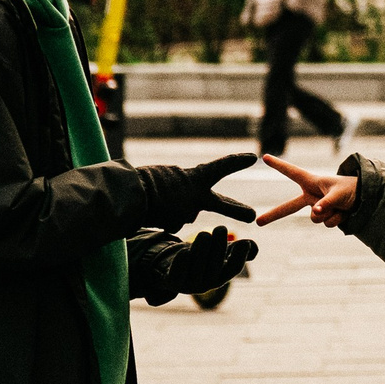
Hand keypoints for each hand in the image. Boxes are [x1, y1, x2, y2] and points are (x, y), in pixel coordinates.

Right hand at [136, 151, 259, 230]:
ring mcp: (188, 213)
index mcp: (196, 177)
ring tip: (160, 201)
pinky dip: (163, 217)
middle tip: (253, 216)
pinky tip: (154, 211)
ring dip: (175, 208)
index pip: (221, 167)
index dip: (236, 162)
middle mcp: (197, 197)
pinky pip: (172, 221)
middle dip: (237, 209)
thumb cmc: (147, 181)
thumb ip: (186, 187)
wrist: (131, 195)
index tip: (253, 157)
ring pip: (185, 213)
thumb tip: (190, 209)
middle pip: (222, 204)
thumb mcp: (172, 176)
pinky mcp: (177, 226)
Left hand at [138, 228, 257, 305]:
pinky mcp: (171, 283)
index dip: (239, 257)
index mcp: (220, 276)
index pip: (233, 269)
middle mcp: (206, 283)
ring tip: (204, 233)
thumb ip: (236, 248)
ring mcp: (188, 285)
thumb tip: (253, 248)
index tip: (243, 242)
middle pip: (214, 268)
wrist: (172, 265)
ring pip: (196, 269)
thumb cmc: (202, 256)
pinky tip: (184, 250)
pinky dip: (181, 264)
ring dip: (200, 251)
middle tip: (220, 228)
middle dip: (218, 248)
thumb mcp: (220, 251)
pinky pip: (177, 275)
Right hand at [257, 153, 358, 227]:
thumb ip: (326, 203)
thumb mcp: (339, 194)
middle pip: (289, 207)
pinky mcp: (325, 217)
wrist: (366, 199)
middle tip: (258, 222)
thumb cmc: (351, 189)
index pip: (292, 172)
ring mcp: (318, 207)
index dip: (278, 165)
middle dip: (273, 214)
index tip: (265, 157)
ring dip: (329, 215)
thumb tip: (315, 213)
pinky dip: (337, 220)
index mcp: (312, 182)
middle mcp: (311, 195)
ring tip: (341, 206)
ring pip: (316, 219)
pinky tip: (344, 213)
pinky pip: (327, 224)